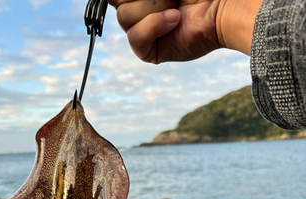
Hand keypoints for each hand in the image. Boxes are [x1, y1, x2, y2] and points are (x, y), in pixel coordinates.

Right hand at [108, 0, 263, 63]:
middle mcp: (138, 10)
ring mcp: (143, 31)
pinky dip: (154, 26)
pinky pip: (135, 38)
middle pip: (115, 2)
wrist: (224, 5)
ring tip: (175, 6)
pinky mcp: (149, 51)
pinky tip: (175, 20)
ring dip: (152, 7)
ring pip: (124, 18)